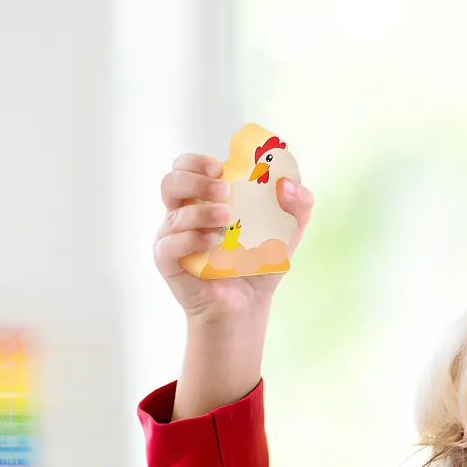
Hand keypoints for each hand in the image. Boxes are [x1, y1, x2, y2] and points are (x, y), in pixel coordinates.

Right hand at [152, 151, 314, 322]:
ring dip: (200, 211)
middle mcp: (183, 215)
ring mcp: (173, 238)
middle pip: (171, 182)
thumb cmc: (261, 264)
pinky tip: (212, 242)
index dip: (197, 161)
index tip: (220, 167)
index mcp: (204, 199)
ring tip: (226, 218)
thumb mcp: (288, 231)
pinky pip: (169, 244)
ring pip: (174, 214)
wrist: (247, 305)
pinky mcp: (168, 262)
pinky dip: (191, 239)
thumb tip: (285, 184)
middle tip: (224, 190)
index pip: (187, 167)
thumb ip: (299, 203)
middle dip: (195, 179)